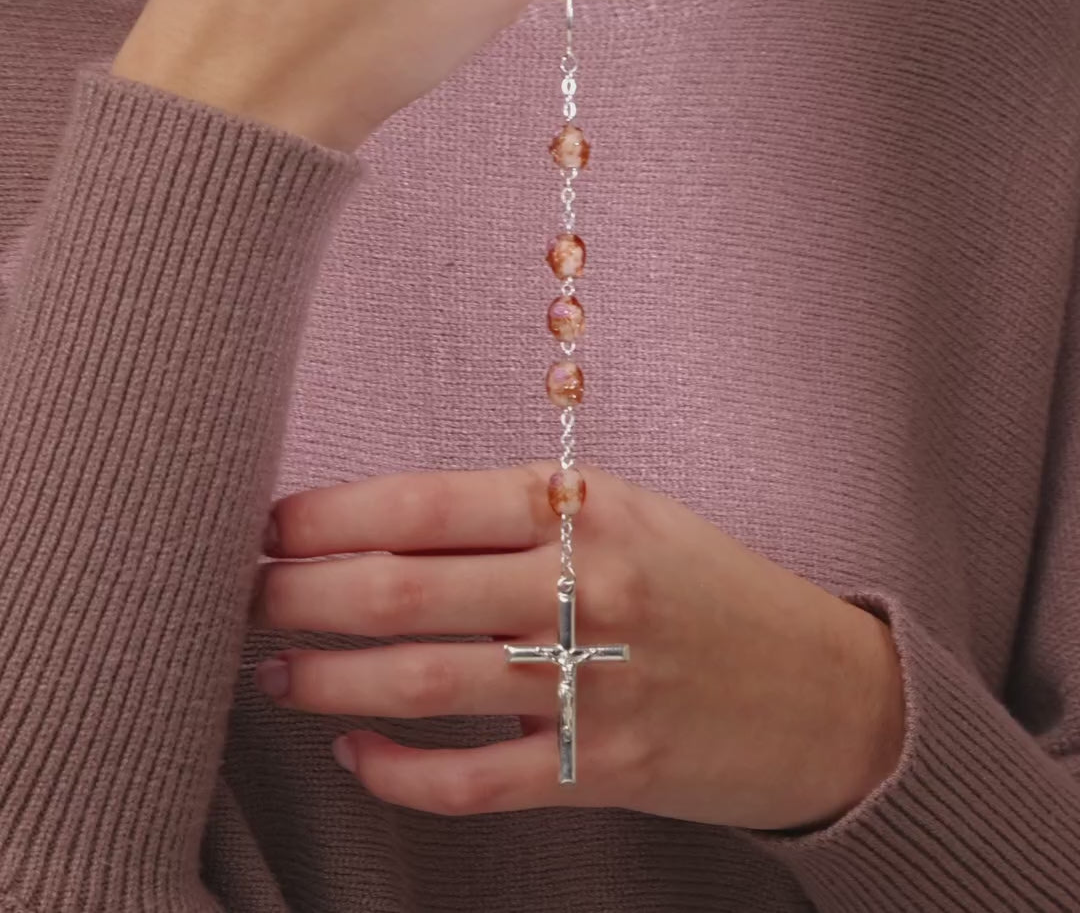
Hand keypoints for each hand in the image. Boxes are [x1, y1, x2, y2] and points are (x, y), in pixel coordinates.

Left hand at [249, 463, 905, 827]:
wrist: (823, 690)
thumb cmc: (703, 583)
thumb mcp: (624, 514)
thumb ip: (517, 512)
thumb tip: (381, 522)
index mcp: (585, 505)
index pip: (424, 503)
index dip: (328, 516)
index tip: (267, 524)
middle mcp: (585, 585)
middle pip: (403, 591)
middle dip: (299, 594)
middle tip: (241, 595)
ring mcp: (596, 682)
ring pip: (422, 683)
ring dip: (326, 679)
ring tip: (269, 671)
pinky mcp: (603, 768)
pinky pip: (473, 780)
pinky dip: (398, 770)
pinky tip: (355, 751)